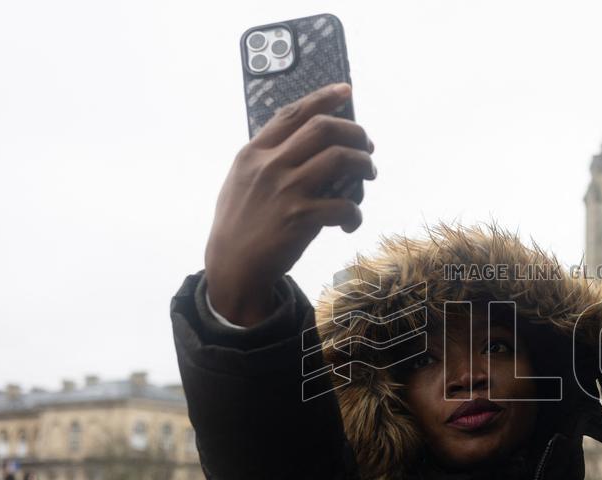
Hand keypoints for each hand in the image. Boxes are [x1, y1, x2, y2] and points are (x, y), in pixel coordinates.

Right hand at [205, 82, 375, 325]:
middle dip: (354, 132)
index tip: (346, 91)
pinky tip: (350, 222)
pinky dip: (355, 213)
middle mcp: (269, 166)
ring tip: (369, 174)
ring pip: (340, 158)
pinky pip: (343, 206)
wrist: (232, 266)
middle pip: (323, 128)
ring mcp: (286, 191)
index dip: (323, 98)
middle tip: (367, 145)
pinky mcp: (300, 219)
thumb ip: (266, 158)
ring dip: (364, 164)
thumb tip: (303, 142)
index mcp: (253, 153)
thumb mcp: (241, 180)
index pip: (293, 113)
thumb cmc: (239, 224)